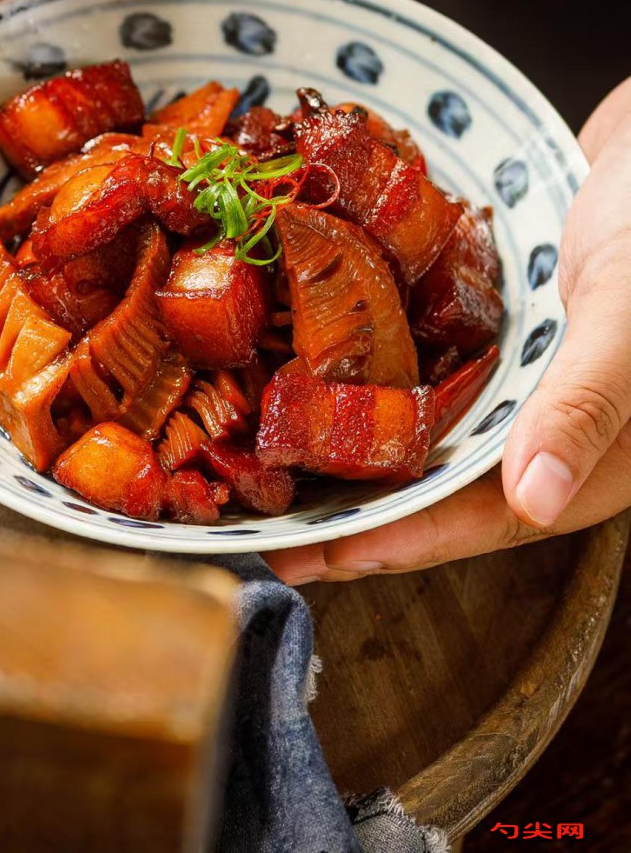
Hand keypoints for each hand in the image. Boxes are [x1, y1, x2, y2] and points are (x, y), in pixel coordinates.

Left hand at [268, 79, 630, 584]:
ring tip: (283, 456)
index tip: (310, 557)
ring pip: (433, 430)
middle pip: (442, 484)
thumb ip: (584, 402)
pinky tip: (330, 373)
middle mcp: (552, 424)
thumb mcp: (626, 311)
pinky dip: (384, 377)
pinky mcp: (502, 331)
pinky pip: (435, 368)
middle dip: (359, 505)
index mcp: (593, 452)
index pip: (480, 518)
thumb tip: (535, 500)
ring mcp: (524, 376)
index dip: (392, 541)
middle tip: (274, 520)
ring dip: (364, 445)